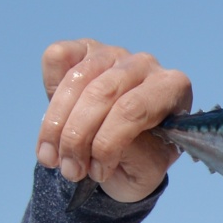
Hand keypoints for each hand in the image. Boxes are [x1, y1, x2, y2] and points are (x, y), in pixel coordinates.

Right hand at [37, 39, 191, 202]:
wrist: (123, 157)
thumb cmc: (141, 161)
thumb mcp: (147, 171)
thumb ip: (136, 155)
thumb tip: (103, 143)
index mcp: (173, 88)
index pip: (133, 109)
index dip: (106, 143)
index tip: (97, 173)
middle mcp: (145, 65)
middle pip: (100, 94)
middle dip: (76, 137)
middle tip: (70, 171)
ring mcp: (113, 54)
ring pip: (75, 80)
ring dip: (56, 126)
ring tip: (52, 159)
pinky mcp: (84, 49)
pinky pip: (58, 57)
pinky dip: (49, 91)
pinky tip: (54, 124)